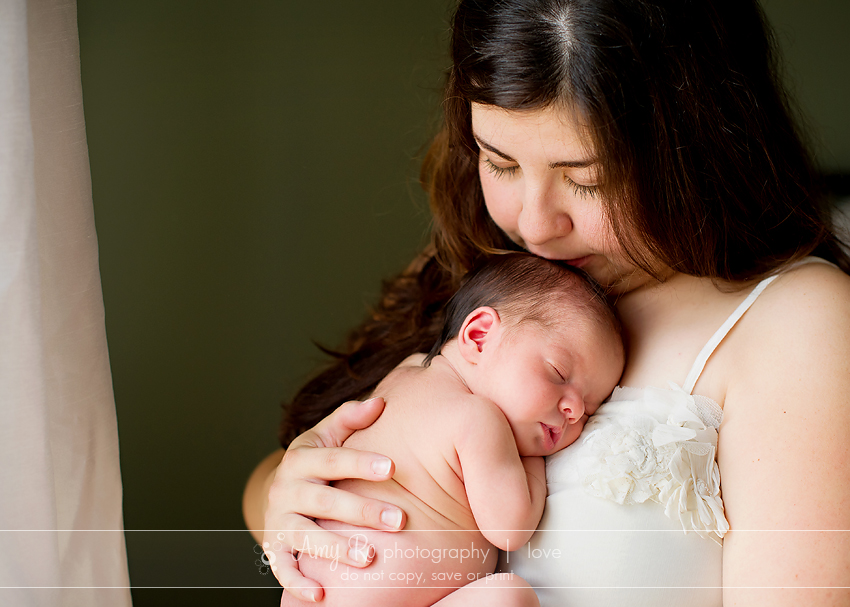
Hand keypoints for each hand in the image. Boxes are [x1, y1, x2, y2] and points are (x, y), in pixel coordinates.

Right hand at [262, 397, 406, 602]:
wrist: (275, 493)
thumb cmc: (315, 464)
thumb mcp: (326, 436)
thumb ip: (350, 419)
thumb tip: (380, 403)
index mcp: (301, 459)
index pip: (333, 459)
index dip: (361, 462)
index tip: (393, 467)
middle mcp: (287, 489)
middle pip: (325, 500)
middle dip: (362, 511)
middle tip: (399, 520)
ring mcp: (279, 521)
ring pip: (306, 536)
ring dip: (336, 548)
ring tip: (369, 557)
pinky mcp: (275, 549)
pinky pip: (283, 570)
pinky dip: (299, 584)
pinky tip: (321, 595)